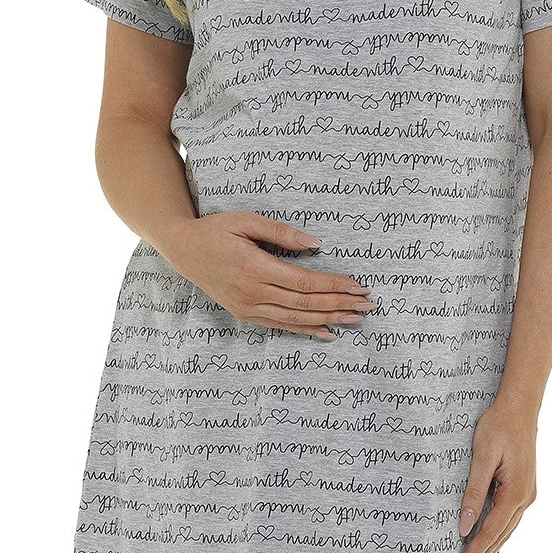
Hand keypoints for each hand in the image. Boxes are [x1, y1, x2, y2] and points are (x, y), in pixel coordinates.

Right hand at [163, 211, 376, 339]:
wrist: (184, 251)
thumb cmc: (216, 230)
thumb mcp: (246, 220)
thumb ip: (281, 232)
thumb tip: (316, 244)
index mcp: (254, 268)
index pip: (304, 282)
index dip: (333, 285)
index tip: (358, 285)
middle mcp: (252, 293)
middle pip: (305, 304)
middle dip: (339, 304)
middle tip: (367, 305)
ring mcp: (248, 307)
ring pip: (296, 319)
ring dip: (329, 320)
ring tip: (355, 319)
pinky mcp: (245, 314)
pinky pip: (280, 325)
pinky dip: (305, 330)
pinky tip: (327, 332)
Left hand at [453, 398, 537, 552]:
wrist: (520, 406)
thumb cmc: (498, 426)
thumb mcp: (481, 456)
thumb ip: (473, 492)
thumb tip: (464, 525)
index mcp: (516, 493)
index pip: (489, 533)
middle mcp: (525, 499)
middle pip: (498, 539)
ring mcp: (526, 495)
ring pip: (504, 533)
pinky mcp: (522, 490)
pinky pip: (506, 521)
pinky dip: (493, 536)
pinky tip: (484, 545)